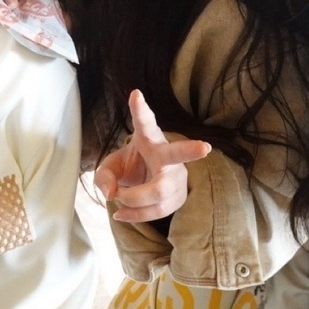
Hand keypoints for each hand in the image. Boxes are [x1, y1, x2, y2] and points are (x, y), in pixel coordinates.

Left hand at [94, 90, 210, 222]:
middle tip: (204, 147)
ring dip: (132, 200)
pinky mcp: (179, 195)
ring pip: (159, 193)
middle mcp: (167, 155)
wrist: (144, 182)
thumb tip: (111, 193)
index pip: (145, 122)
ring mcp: (177, 175)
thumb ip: (104, 177)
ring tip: (117, 200)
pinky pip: (158, 210)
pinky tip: (123, 214)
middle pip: (177, 155)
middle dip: (191, 150)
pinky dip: (136, 215)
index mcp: (149, 139)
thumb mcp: (110, 167)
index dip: (140, 109)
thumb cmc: (130, 167)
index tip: (135, 94)